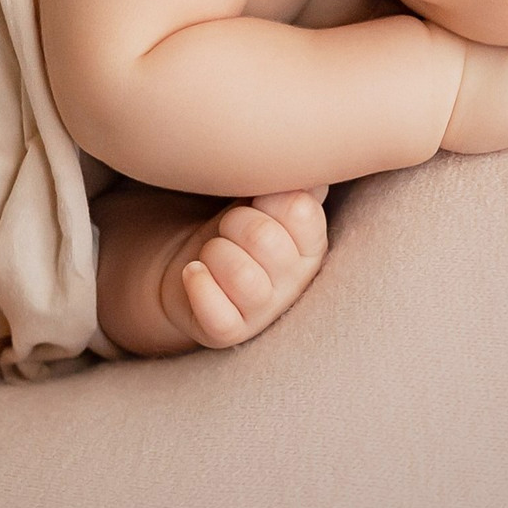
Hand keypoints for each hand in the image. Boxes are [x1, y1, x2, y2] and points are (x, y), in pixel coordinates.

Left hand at [162, 186, 331, 349]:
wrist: (192, 266)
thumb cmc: (235, 229)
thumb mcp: (264, 200)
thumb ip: (291, 185)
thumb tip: (314, 177)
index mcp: (311, 245)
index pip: (299, 209)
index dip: (267, 198)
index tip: (256, 203)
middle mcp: (295, 282)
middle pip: (263, 237)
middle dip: (234, 223)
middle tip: (228, 229)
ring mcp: (264, 311)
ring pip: (239, 273)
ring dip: (214, 252)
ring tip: (212, 253)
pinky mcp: (229, 331)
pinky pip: (216, 311)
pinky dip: (198, 283)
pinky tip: (193, 271)